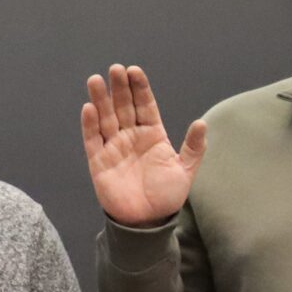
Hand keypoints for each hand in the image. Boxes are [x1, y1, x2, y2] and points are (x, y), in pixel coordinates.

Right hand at [83, 65, 207, 225]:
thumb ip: (193, 148)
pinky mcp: (99, 161)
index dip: (140, 89)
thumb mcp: (185, 170)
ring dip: (101, 99)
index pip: (145, 106)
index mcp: (153, 135)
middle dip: (120, 88)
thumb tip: (201, 123)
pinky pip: (92, 139)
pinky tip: (89, 108)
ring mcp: (114, 147)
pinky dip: (90, 124)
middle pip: (124, 107)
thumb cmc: (167, 196)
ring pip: (105, 118)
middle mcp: (132, 136)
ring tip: (96, 80)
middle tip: (116, 69)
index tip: (134, 71)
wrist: (148, 222)